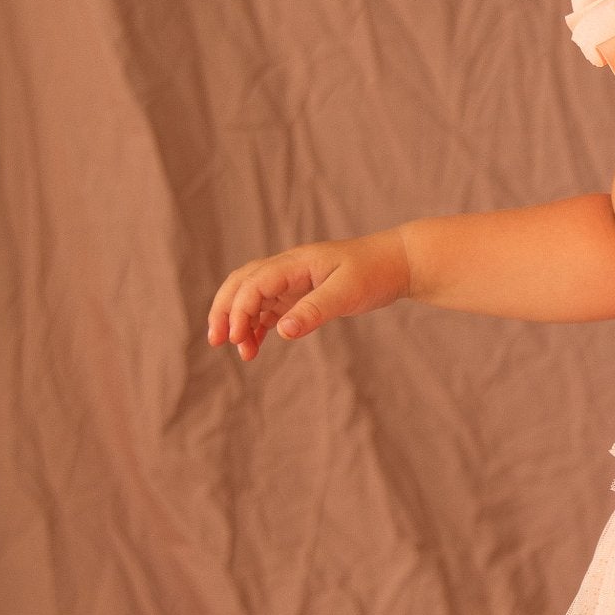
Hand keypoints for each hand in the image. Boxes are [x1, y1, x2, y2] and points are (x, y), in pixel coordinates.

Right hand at [206, 229, 410, 361]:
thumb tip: (282, 332)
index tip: (238, 339)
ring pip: (252, 297)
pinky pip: (269, 307)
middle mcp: (288, 268)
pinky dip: (258, 325)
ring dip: (240, 321)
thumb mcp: (347, 293)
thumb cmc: (374, 272)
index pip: (254, 283)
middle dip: (224, 310)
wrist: (397, 263)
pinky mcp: (301, 293)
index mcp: (296, 263)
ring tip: (241, 352)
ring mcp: (293, 280)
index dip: (240, 310)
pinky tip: (255, 345)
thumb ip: (314, 311)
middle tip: (217, 341)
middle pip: (242, 284)